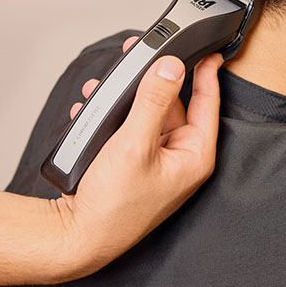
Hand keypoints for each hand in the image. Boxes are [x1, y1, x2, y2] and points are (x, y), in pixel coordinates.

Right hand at [55, 38, 222, 277]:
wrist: (77, 237)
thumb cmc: (113, 205)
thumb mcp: (135, 143)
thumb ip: (154, 100)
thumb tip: (171, 66)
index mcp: (194, 156)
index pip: (208, 103)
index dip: (207, 72)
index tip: (208, 49)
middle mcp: (180, 158)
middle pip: (174, 104)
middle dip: (151, 80)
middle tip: (141, 56)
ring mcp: (157, 161)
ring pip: (147, 113)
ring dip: (126, 97)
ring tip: (103, 86)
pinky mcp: (135, 164)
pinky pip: (130, 128)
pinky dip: (113, 115)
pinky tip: (92, 109)